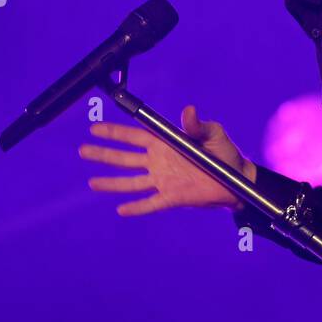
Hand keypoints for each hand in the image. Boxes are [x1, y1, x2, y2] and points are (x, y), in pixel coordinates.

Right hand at [78, 105, 255, 214]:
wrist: (239, 180)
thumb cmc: (225, 152)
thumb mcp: (213, 134)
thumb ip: (198, 125)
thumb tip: (188, 111)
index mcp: (165, 143)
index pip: (134, 136)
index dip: (114, 133)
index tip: (94, 129)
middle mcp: (159, 161)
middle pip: (125, 158)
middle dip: (104, 154)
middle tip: (82, 151)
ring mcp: (163, 180)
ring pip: (132, 182)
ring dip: (112, 182)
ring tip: (93, 183)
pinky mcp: (172, 197)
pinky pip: (151, 203)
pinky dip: (137, 207)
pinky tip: (121, 210)